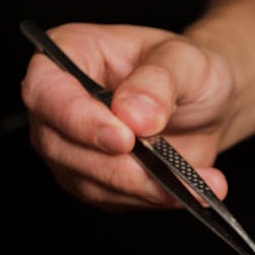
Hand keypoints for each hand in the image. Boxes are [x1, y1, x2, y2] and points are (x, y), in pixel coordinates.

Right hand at [21, 22, 231, 209]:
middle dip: (118, 166)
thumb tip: (133, 115)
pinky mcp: (94, 180)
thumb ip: (158, 81)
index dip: (78, 120)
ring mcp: (72, 146)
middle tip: (168, 169)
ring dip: (142, 189)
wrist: (208, 102)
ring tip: (193, 184)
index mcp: (70, 54)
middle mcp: (60, 104)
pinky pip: (113, 200)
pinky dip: (152, 199)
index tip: (123, 139)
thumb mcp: (185, 59)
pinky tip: (188, 190)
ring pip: (88, 182)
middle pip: (61, 147)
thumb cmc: (188, 69)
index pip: (47, 91)